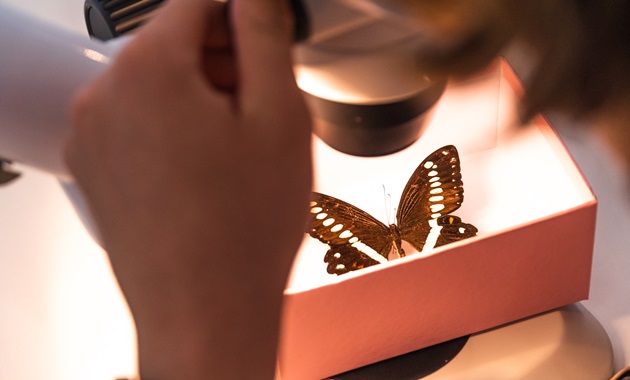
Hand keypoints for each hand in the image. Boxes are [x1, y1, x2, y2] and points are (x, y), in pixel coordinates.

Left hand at [65, 0, 311, 377]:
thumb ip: (263, 36)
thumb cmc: (241, 230)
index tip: (261, 44)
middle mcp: (104, 96)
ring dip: (198, 99)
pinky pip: (137, 122)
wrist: (204, 312)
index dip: (240, 19)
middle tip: (257, 109)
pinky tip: (206, 172)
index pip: (196, 2)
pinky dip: (172, 129)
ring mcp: (92, 136)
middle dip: (220, 63)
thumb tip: (252, 0)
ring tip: (234, 151)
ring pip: (155, 84)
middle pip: (171, 43)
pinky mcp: (95, 168)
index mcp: (148, 70)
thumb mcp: (279, 116)